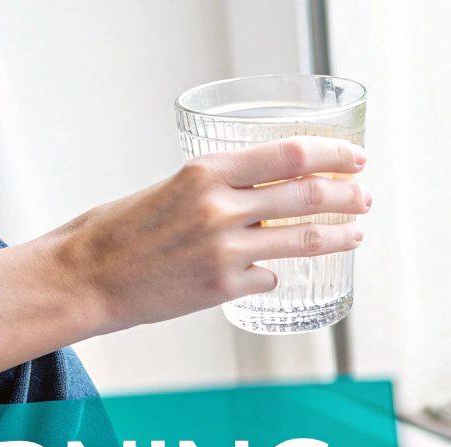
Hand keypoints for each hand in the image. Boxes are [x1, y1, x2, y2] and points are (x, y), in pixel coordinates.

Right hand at [42, 137, 371, 333]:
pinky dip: (273, 276)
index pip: (291, 154)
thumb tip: (268, 190)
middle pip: (309, 195)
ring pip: (304, 240)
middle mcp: (221, 207)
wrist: (85, 276)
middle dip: (348, 196)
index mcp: (208, 172)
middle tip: (365, 198)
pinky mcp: (223, 288)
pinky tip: (271, 276)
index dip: (333, 156)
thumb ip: (220, 187)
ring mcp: (225, 250)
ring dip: (339, 236)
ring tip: (357, 234)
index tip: (355, 159)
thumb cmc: (121, 231)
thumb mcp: (173, 187)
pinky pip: (269, 278)